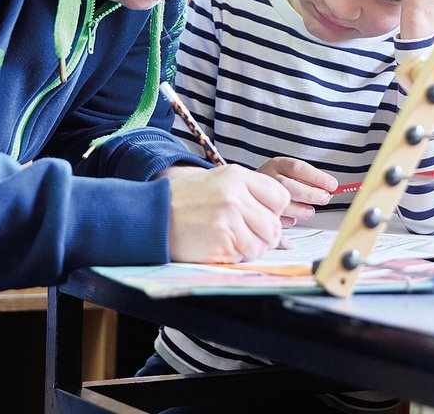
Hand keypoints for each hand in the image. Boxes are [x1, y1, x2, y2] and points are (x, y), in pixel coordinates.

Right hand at [164, 165, 289, 261]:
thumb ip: (249, 191)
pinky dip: (236, 256)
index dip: (274, 211)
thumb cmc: (187, 199)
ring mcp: (228, 220)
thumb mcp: (219, 180)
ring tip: (233, 240)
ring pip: (263, 244)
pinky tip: (220, 246)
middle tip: (247, 234)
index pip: (281, 197)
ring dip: (252, 248)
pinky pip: (244, 256)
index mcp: (238, 176)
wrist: (153, 214)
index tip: (262, 215)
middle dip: (265, 235)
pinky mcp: (221, 243)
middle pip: (274, 225)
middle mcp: (235, 196)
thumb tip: (278, 212)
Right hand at [257, 157, 335, 226]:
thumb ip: (309, 181)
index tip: (333, 185)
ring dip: (301, 210)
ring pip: (281, 205)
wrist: (249, 187)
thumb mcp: (292, 174)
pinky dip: (289, 222)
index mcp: (278, 165)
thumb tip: (331, 190)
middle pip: (289, 186)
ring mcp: (260, 195)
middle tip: (324, 198)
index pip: (298, 168)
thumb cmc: (279, 181)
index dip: (317, 177)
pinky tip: (293, 218)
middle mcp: (267, 178)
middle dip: (310, 194)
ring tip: (309, 211)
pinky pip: (276, 220)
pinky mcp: (259, 213)